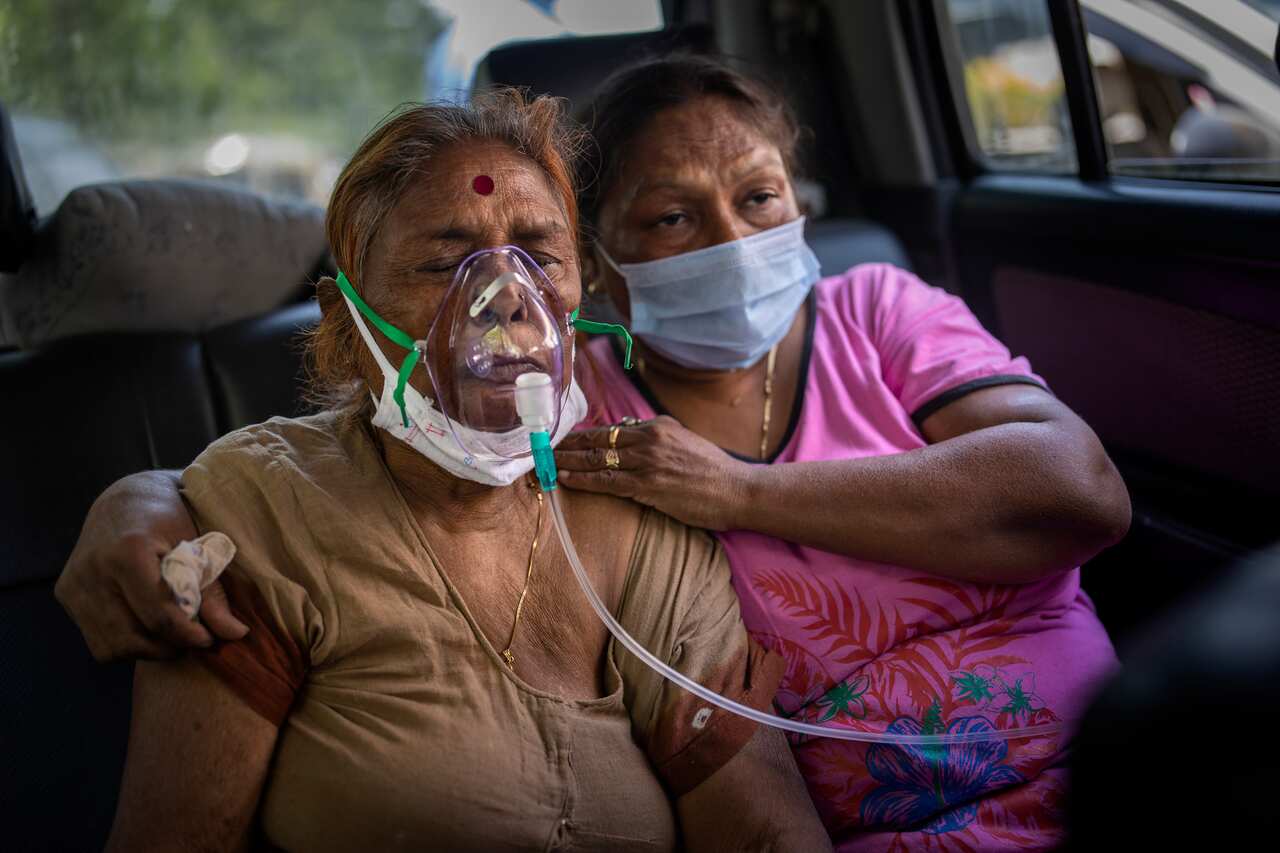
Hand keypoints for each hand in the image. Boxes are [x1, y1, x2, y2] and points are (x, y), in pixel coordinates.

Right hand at [55, 471, 248, 662]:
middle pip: (134, 636)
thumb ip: (213, 593)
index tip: (209, 640)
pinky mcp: (65, 593)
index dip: (188, 636)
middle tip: (193, 638)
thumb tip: (236, 634)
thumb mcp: (197, 548)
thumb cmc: (169, 519)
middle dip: (169, 647)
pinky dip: (126, 644)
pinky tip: (146, 628)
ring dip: (147, 650)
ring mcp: (75, 583)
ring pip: (112, 646)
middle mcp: (94, 569)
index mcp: (129, 552)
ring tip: (171, 634)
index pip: (158, 616)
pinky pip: (97, 640)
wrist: (124, 500)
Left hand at [555, 416, 749, 530]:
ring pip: (596, 459)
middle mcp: (649, 439)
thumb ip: (656, 438)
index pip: (609, 428)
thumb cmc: (712, 471)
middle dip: (566, 446)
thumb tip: (627, 436)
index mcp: (657, 426)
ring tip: (544, 464)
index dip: (580, 436)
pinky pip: (607, 481)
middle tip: (540, 449)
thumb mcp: (684, 442)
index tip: (561, 440)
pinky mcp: (648, 485)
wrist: (737, 490)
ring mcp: (647, 461)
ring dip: (567, 462)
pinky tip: (565, 479)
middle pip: (596, 440)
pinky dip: (582, 479)